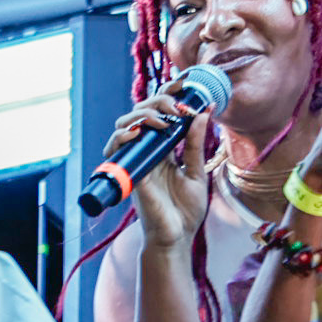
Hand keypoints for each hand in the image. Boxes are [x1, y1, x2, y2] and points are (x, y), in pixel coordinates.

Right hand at [99, 74, 215, 254]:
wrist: (176, 238)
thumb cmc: (185, 211)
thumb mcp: (197, 173)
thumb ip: (197, 144)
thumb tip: (204, 112)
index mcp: (163, 149)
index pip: (160, 114)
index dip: (168, 95)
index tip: (185, 83)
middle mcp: (147, 151)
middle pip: (141, 112)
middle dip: (158, 101)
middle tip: (178, 106)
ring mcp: (136, 161)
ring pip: (125, 124)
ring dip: (142, 114)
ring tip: (163, 119)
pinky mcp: (129, 173)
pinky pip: (117, 148)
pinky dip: (124, 135)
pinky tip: (138, 131)